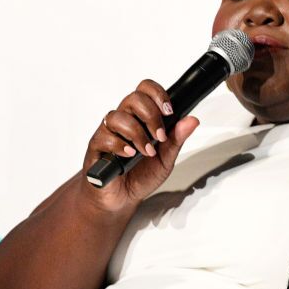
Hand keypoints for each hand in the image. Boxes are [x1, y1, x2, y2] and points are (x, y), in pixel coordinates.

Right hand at [80, 80, 198, 212]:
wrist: (123, 199)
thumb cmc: (140, 176)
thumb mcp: (166, 159)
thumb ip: (177, 139)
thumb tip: (192, 120)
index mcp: (140, 118)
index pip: (144, 90)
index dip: (157, 94)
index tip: (169, 112)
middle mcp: (123, 121)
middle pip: (133, 98)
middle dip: (151, 116)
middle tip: (159, 137)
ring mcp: (108, 133)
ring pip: (117, 117)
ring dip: (136, 133)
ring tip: (146, 152)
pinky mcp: (96, 148)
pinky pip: (104, 137)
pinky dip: (120, 146)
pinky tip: (129, 155)